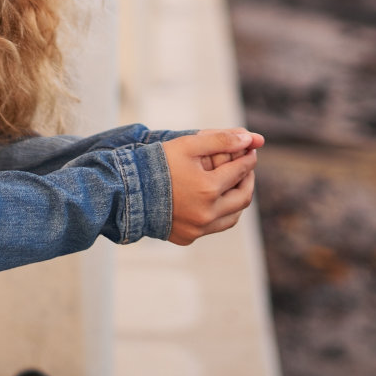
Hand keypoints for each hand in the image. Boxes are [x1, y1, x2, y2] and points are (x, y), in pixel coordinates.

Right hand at [164, 128, 261, 245]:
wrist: (125, 190)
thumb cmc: (156, 163)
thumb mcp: (188, 144)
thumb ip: (221, 140)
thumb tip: (250, 138)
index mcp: (208, 189)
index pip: (240, 171)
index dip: (248, 158)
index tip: (250, 150)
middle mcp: (207, 213)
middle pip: (242, 197)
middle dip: (248, 180)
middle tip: (247, 168)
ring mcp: (197, 228)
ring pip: (232, 217)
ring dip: (237, 199)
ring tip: (234, 184)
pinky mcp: (188, 237)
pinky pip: (214, 227)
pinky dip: (220, 214)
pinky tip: (215, 201)